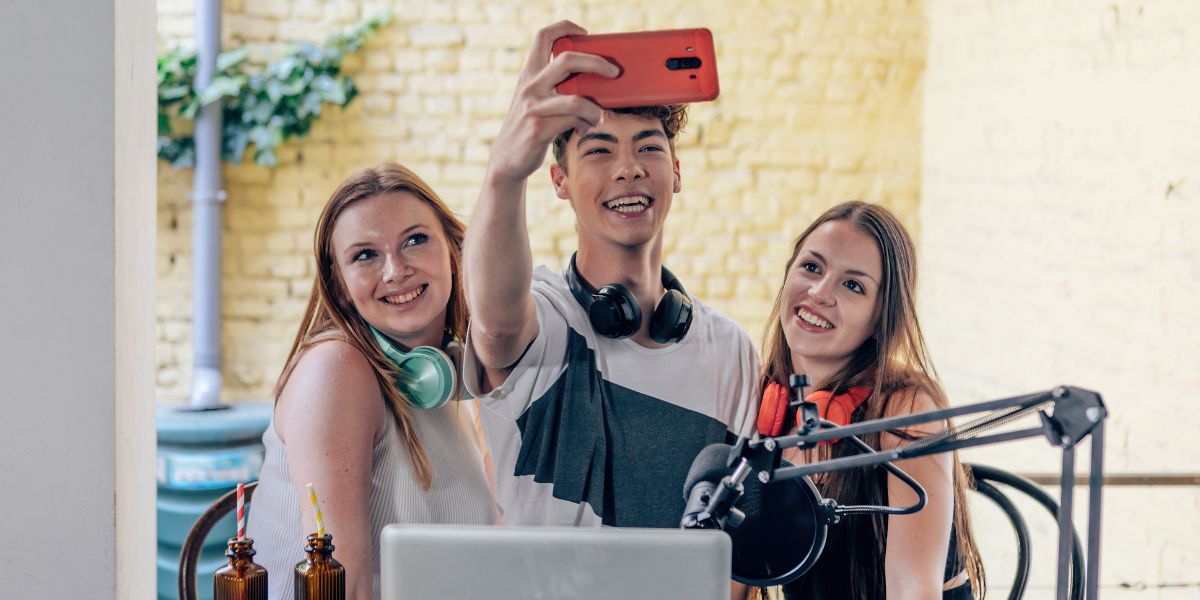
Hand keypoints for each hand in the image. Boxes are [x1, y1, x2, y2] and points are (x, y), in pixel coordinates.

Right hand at [487, 21, 618, 185]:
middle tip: (614, 72)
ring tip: (599, 117)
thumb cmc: (530, 127)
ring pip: (577, 99)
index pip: (544, 36)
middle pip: (568, 59)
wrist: (507, 159)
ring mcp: (534, 107)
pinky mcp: (539, 128)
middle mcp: (531, 86)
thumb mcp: (536, 100)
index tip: (585, 33)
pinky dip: (586, 125)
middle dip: (597, 63)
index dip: (566, 27)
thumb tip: (596, 83)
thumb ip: (556, 87)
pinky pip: (573, 121)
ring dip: (595, 109)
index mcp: (530, 73)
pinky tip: (584, 129)